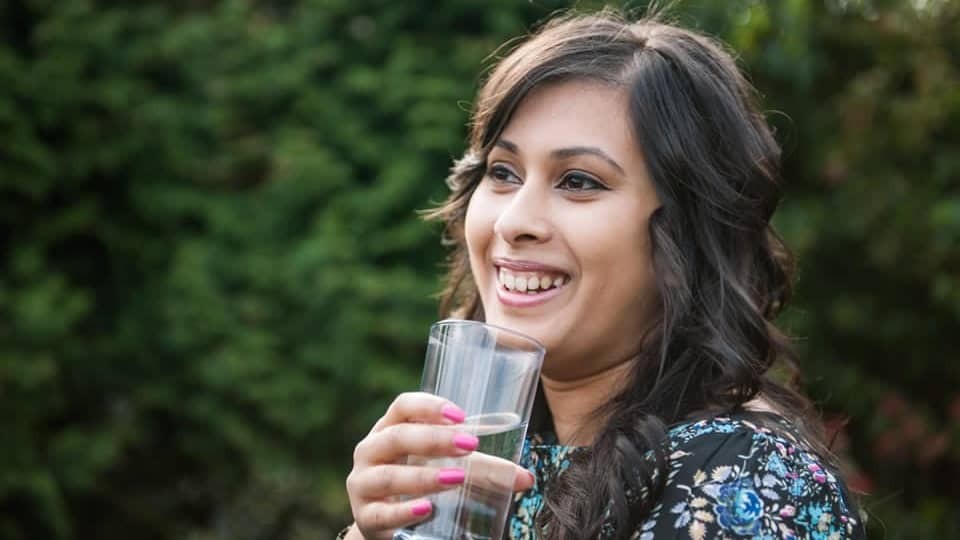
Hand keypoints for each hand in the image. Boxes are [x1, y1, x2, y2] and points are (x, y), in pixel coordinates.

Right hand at [345, 392, 534, 539]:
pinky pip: (382, 514)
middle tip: (470, 444)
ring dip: (424, 476)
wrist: (383, 522)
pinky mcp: (364, 517)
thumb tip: (527, 477)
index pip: (403, 406)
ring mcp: (363, 484)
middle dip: (435, 440)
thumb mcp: (445, 467)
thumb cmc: (417, 482)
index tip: (461, 415)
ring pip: (389, 475)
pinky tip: (427, 509)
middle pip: (398, 437)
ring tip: (456, 478)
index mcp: (390, 428)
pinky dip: (405, 511)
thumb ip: (482, 468)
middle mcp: (371, 451)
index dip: (429, 406)